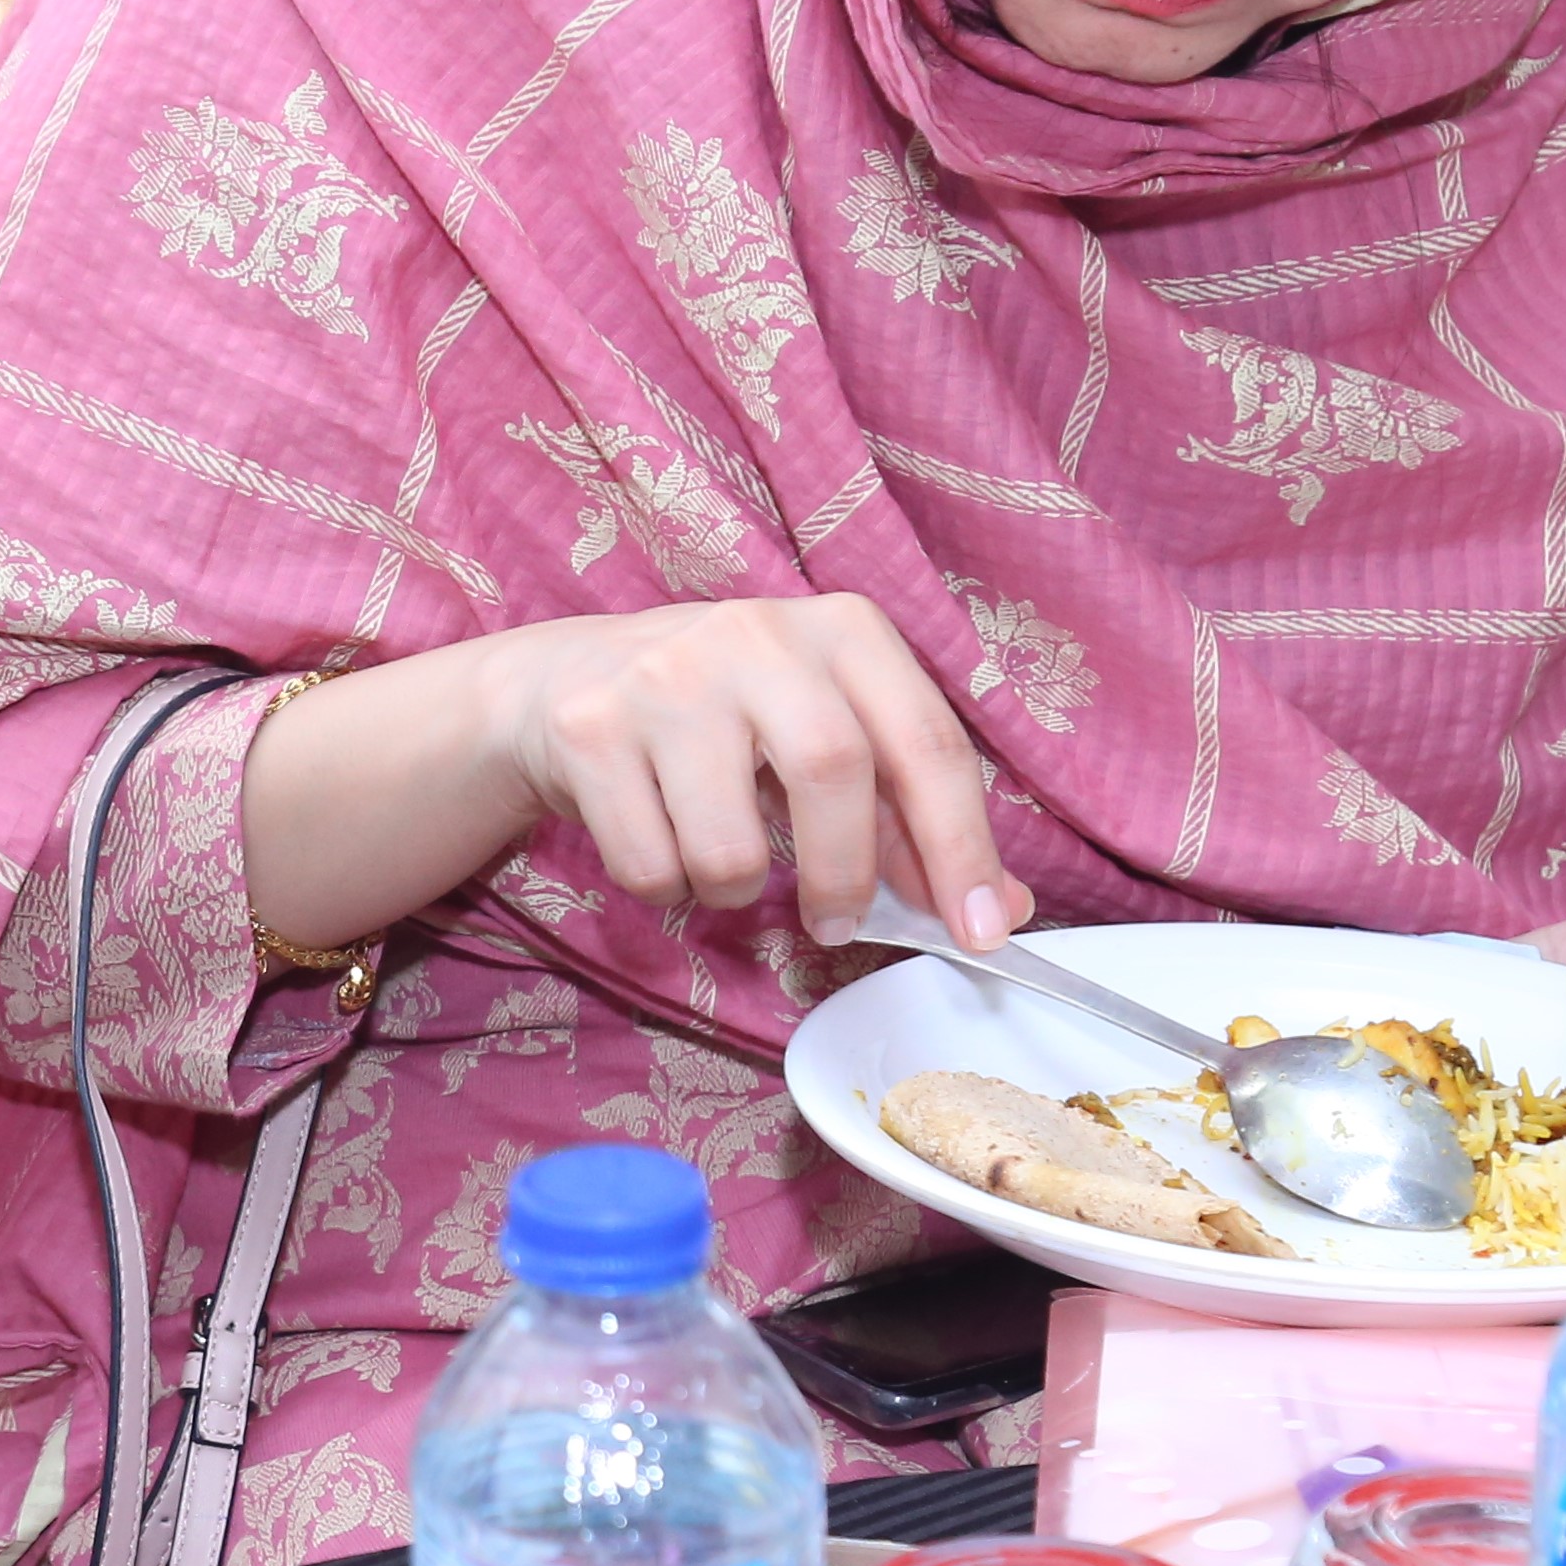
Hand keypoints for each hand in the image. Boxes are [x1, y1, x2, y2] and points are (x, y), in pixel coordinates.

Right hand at [470, 598, 1030, 949]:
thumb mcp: (824, 738)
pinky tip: (655, 840)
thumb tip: (1000, 909)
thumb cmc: (725, 719)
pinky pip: (650, 864)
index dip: (961, 847)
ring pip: (729, 845)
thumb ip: (908, 820)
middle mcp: (756, 635)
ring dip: (734, 891)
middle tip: (836, 922)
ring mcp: (664, 676)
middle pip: (831, 770)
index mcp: (842, 631)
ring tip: (718, 858)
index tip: (981, 933)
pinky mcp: (589, 728)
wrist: (564, 679)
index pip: (925, 740)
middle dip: (843, 875)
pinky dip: (664, 888)